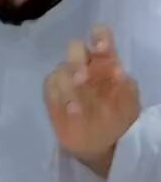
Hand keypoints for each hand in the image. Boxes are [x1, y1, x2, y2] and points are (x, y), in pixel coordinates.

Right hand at [44, 26, 139, 170]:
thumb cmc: (118, 117)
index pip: (100, 36)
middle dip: (76, 61)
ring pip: (61, 70)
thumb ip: (126, 87)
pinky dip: (60, 99)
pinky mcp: (53, 93)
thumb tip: (119, 72)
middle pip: (74, 48)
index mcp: (104, 61)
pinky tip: (71, 111)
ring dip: (69, 87)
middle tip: (83, 79)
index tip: (102, 47)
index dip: (99, 37)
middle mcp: (83, 64)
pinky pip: (51, 87)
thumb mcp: (129, 103)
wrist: (100, 145)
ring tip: (78, 109)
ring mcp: (66, 78)